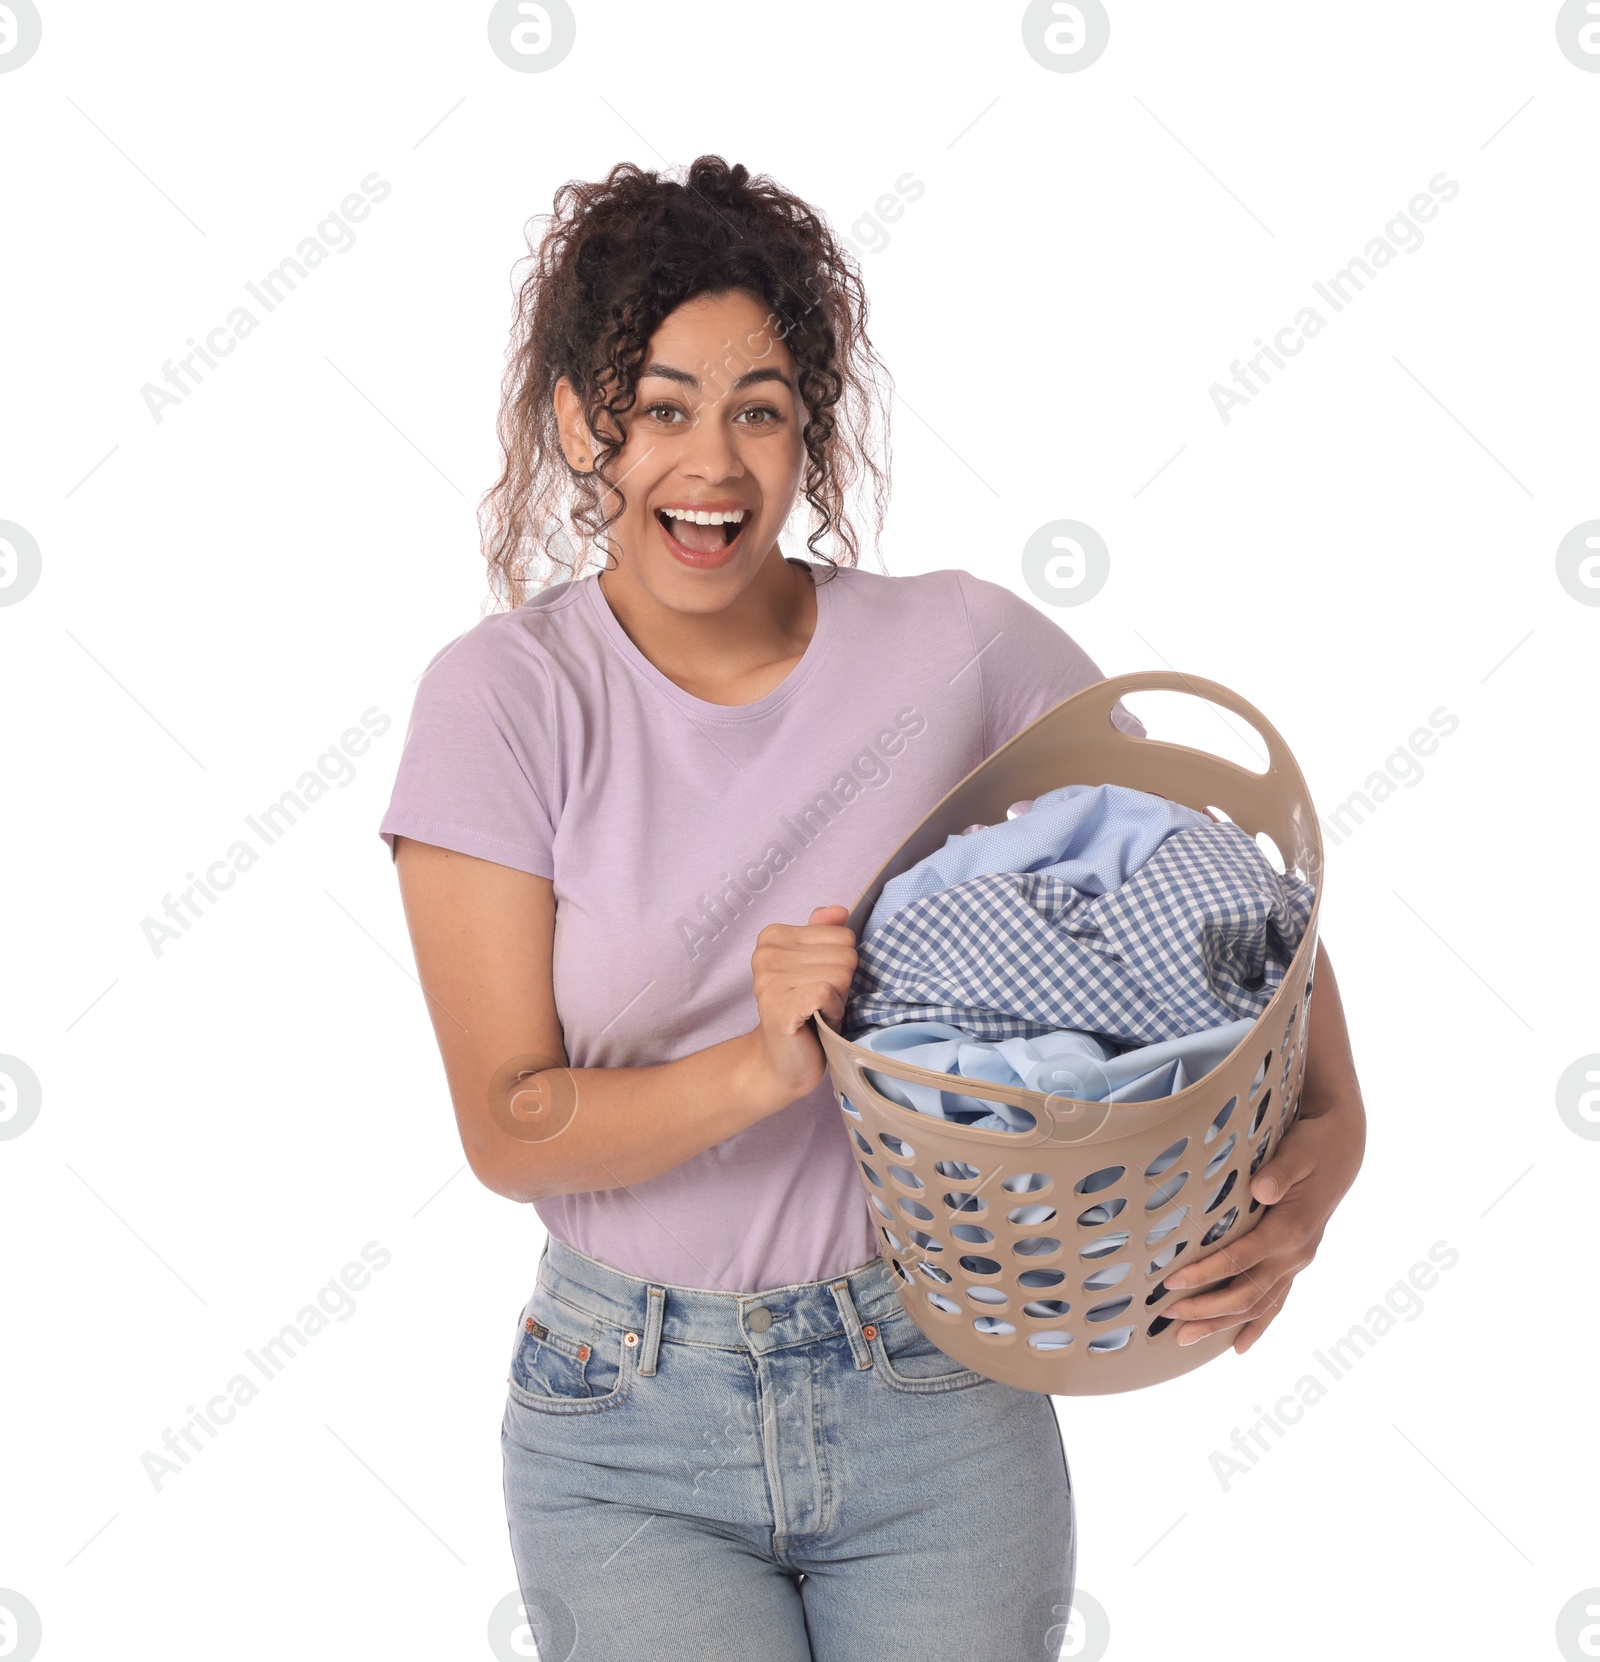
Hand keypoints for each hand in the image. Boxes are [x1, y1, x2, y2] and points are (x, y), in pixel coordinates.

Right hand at [747, 905, 857, 1107]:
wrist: (782, 1061)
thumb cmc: (806, 1011)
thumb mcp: (818, 965)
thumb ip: (825, 933)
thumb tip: (839, 910)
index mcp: (773, 936)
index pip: (842, 934)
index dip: (841, 964)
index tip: (820, 983)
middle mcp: (765, 954)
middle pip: (845, 954)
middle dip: (842, 984)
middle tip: (819, 1003)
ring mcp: (769, 980)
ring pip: (840, 973)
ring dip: (838, 1000)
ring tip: (817, 1013)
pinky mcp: (779, 1005)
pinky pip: (829, 992)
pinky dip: (834, 1012)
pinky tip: (818, 1022)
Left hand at [1161, 1084, 1363, 1353]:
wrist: (1343, 1148)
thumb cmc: (1313, 1145)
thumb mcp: (1298, 1151)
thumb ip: (1279, 1172)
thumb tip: (1262, 1190)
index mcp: (1289, 1229)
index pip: (1239, 1260)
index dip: (1205, 1274)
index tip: (1171, 1283)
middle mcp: (1295, 1253)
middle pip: (1246, 1293)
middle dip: (1206, 1309)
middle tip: (1168, 1317)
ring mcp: (1297, 1261)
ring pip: (1258, 1305)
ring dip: (1222, 1324)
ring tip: (1185, 1339)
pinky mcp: (1296, 1261)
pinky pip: (1276, 1302)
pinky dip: (1257, 1325)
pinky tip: (1239, 1346)